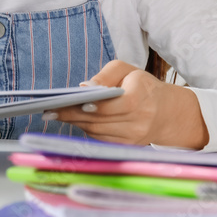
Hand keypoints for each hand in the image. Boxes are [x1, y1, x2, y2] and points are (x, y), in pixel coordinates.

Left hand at [46, 60, 208, 148]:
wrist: (166, 113)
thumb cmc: (142, 86)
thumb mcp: (127, 70)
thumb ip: (106, 76)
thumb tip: (85, 86)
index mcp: (142, 98)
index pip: (118, 105)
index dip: (98, 106)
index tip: (77, 102)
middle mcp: (140, 122)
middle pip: (101, 120)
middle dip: (74, 114)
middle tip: (50, 109)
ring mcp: (133, 138)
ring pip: (97, 131)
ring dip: (75, 122)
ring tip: (55, 113)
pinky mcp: (127, 147)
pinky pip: (100, 138)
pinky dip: (86, 128)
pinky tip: (72, 119)